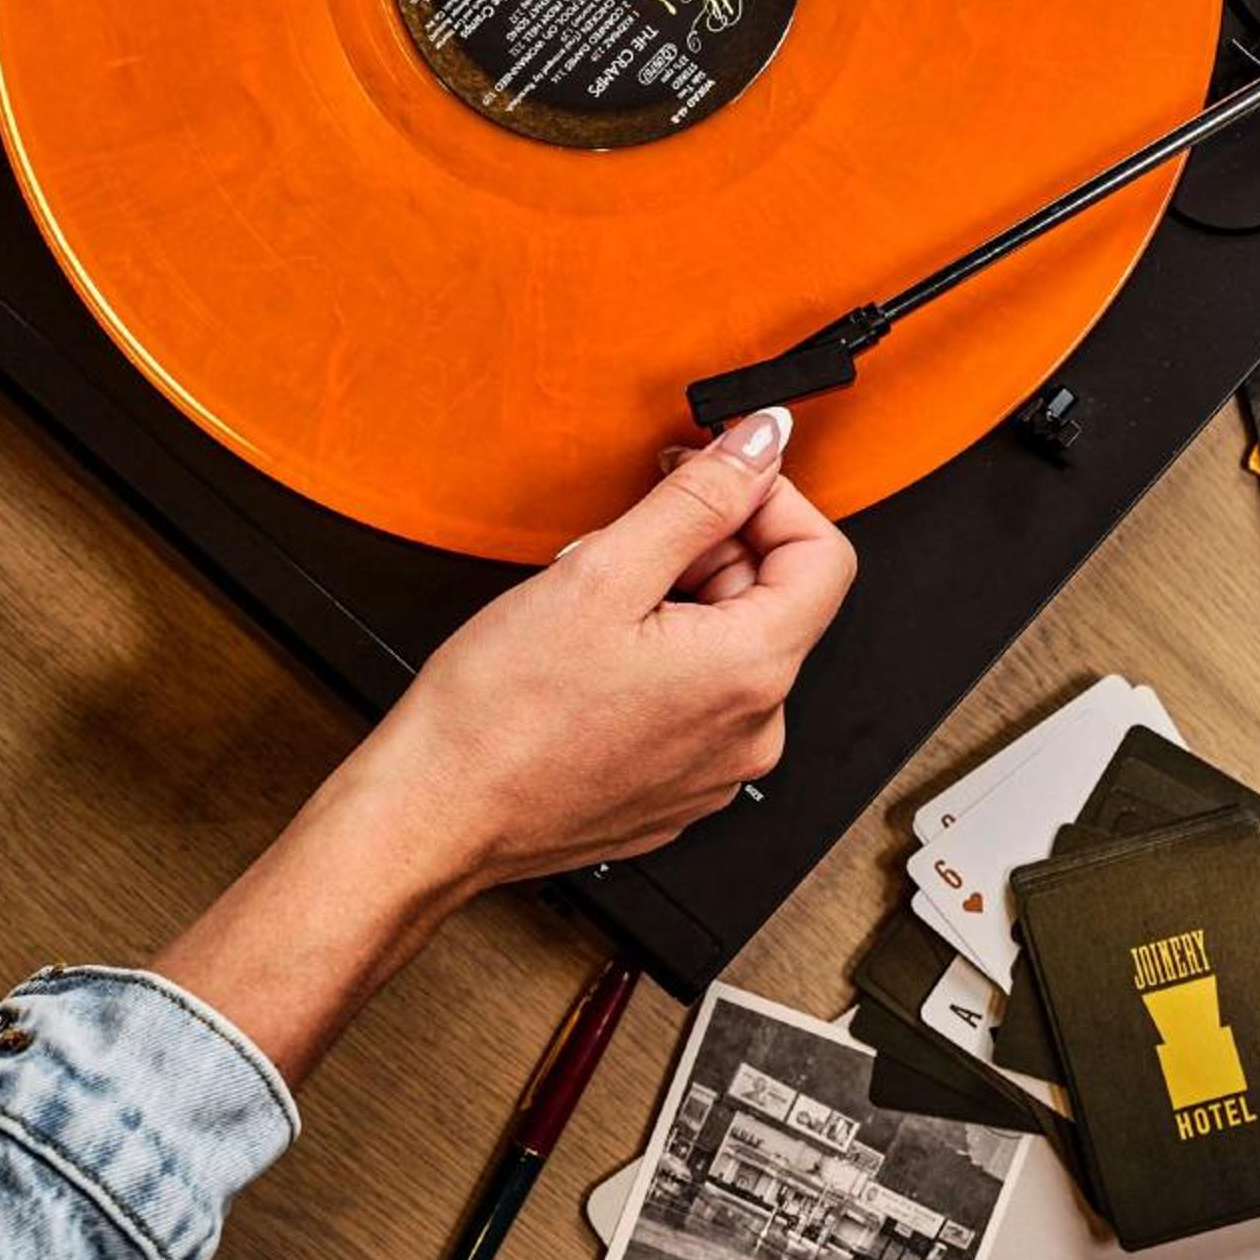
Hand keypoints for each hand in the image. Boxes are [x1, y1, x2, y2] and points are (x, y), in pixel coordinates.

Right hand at [152, 409, 855, 1078]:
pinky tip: (589, 668)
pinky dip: (655, 665)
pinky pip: (695, 702)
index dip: (766, 498)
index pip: (823, 555)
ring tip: (590, 617)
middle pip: (770, 600)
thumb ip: (699, 498)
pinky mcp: (679, 792)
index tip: (707, 478)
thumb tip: (761, 445)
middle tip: (615, 552)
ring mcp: (717, 771)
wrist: (436, 815)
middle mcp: (753, 732)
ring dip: (671, 608)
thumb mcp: (601, 571)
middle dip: (701, 554)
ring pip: (726, 649)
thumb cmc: (498, 714)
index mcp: (750, 672)